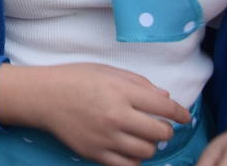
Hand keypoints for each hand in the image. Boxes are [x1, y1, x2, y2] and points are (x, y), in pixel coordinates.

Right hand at [0, 63, 189, 165]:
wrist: (41, 96)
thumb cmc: (74, 78)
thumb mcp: (106, 70)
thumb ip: (138, 82)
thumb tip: (166, 98)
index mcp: (120, 92)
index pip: (165, 107)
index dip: (181, 113)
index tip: (185, 117)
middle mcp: (116, 116)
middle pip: (160, 133)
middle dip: (165, 130)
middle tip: (158, 126)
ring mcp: (106, 137)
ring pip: (147, 151)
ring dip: (149, 144)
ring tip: (140, 136)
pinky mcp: (95, 153)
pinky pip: (128, 165)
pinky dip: (134, 158)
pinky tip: (128, 147)